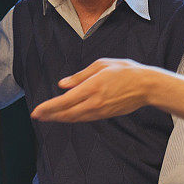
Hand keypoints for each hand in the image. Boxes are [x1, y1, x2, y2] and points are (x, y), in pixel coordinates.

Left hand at [30, 58, 152, 121]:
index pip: (65, 101)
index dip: (48, 107)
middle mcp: (94, 102)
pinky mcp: (105, 115)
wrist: (147, 86)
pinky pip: (84, 118)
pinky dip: (72, 117)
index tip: (36, 111)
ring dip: (59, 118)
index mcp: (92, 87)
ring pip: (75, 118)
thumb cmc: (126, 71)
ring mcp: (100, 111)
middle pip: (67, 113)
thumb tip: (62, 85)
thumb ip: (80, 76)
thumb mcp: (101, 65)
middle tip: (36, 116)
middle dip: (50, 115)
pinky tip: (66, 115)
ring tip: (47, 117)